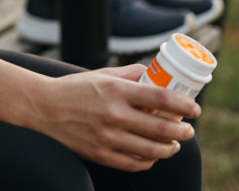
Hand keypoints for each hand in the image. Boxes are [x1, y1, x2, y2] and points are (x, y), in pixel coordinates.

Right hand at [29, 64, 199, 171]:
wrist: (43, 108)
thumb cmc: (75, 88)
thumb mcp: (103, 74)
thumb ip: (131, 74)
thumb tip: (158, 75)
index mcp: (116, 90)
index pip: (161, 98)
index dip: (183, 104)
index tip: (194, 108)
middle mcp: (114, 114)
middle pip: (161, 127)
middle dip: (182, 131)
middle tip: (188, 130)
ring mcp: (107, 137)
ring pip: (151, 150)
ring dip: (170, 149)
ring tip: (174, 145)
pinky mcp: (99, 154)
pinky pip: (133, 163)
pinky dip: (148, 161)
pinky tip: (153, 155)